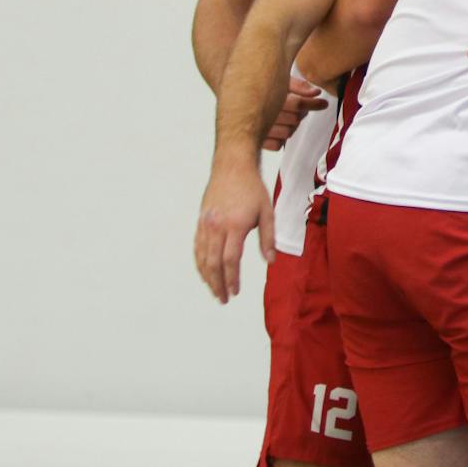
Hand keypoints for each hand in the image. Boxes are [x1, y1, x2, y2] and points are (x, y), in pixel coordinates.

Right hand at [194, 159, 273, 303]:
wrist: (231, 167)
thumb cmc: (252, 189)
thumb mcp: (267, 211)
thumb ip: (268, 238)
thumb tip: (270, 261)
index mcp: (235, 225)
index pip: (230, 260)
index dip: (232, 279)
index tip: (235, 291)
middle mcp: (216, 227)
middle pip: (213, 263)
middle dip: (217, 284)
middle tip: (223, 299)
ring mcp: (205, 224)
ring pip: (202, 257)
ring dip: (207, 277)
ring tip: (215, 290)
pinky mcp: (200, 222)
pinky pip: (197, 248)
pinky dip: (200, 263)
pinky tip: (205, 272)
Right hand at [261, 76, 328, 151]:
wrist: (229, 94)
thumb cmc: (256, 84)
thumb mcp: (277, 79)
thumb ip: (297, 85)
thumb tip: (316, 92)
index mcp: (269, 96)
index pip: (297, 103)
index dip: (313, 103)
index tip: (323, 103)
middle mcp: (263, 114)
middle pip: (295, 119)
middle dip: (302, 112)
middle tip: (302, 107)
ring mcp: (258, 128)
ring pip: (288, 132)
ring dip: (293, 125)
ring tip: (288, 116)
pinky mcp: (254, 139)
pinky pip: (276, 145)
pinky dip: (281, 139)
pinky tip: (279, 128)